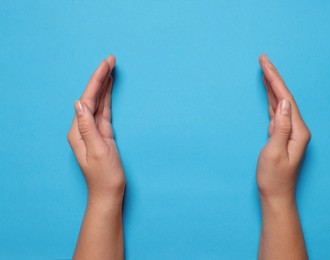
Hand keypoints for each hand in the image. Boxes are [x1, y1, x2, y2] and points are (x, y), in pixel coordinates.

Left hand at [67, 55, 124, 204]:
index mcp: (78, 131)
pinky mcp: (102, 133)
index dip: (97, 80)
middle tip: (111, 59)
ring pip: (98, 102)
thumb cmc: (104, 176)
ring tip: (111, 68)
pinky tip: (109, 89)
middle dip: (101, 77)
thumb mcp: (98, 151)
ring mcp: (93, 130)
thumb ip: (87, 126)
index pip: (87, 99)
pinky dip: (107, 98)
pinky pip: (104, 110)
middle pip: (92, 97)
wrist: (108, 192)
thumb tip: (78, 102)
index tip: (107, 64)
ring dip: (104, 85)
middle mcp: (83, 128)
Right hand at [256, 54, 310, 203]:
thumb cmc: (274, 177)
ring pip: (280, 102)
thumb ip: (280, 127)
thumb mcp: (274, 153)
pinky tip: (268, 91)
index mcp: (297, 131)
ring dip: (272, 85)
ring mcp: (289, 131)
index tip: (264, 63)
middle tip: (263, 59)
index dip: (275, 79)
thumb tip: (285, 103)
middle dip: (273, 77)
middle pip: (285, 96)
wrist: (275, 194)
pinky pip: (276, 111)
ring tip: (264, 69)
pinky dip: (271, 98)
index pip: (286, 99)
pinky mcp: (281, 134)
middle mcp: (296, 128)